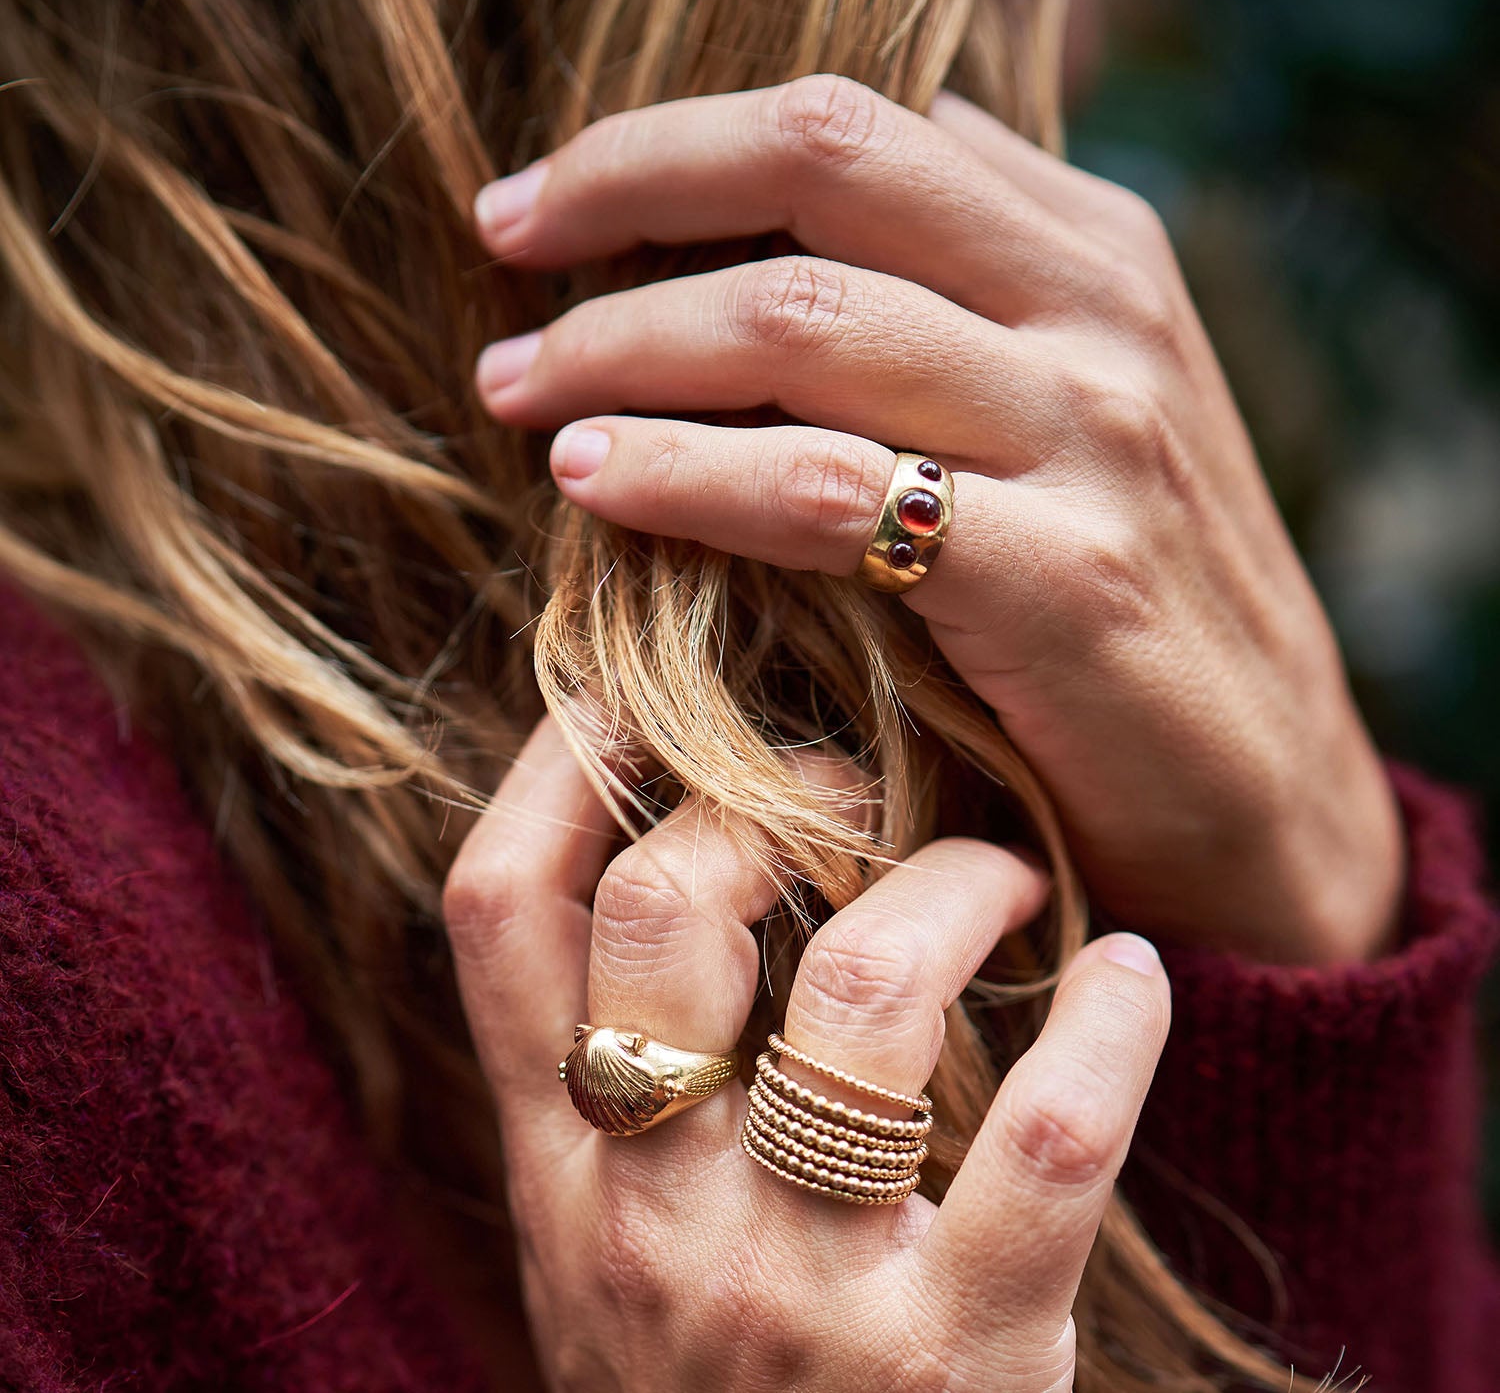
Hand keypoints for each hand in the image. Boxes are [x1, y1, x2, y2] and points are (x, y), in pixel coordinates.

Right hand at [445, 714, 1170, 1391]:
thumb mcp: (608, 1249)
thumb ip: (616, 1091)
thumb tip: (684, 858)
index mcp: (560, 1174)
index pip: (495, 914)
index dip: (555, 767)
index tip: (638, 692)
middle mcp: (650, 1219)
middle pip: (664, 908)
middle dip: (763, 795)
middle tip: (846, 782)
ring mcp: (796, 1295)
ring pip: (865, 990)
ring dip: (954, 883)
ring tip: (1004, 875)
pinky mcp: (959, 1364)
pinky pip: (1048, 1139)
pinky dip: (1118, 1026)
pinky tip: (1137, 979)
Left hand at [470, 76, 1403, 964]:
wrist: (1262, 800)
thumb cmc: (1124, 609)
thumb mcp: (1065, 422)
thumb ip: (949, 318)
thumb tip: (758, 243)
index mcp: (1093, 249)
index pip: (854, 124)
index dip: (676, 143)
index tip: (555, 200)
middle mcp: (1100, 310)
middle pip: (823, 163)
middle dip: (631, 185)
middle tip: (503, 241)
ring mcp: (1097, 435)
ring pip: (806, 321)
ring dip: (623, 345)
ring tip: (516, 391)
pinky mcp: (1072, 578)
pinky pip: (827, 490)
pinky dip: (683, 473)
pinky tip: (590, 482)